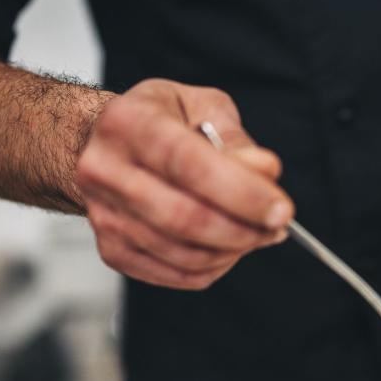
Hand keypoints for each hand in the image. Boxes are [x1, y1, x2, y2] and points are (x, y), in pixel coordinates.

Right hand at [75, 79, 293, 289]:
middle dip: (244, 229)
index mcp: (129, 123)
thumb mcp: (201, 107)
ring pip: (184, 253)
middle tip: (277, 226)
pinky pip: (177, 274)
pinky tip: (229, 247)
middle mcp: (106, 170)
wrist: (99, 145)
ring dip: (234, 250)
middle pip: (184, 218)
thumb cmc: (157, 121)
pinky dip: (214, 267)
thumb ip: (236, 139)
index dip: (241, 192)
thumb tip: (266, 172)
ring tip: (258, 233)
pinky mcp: (112, 250)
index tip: (281, 210)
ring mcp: (105, 216)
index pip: (188, 165)